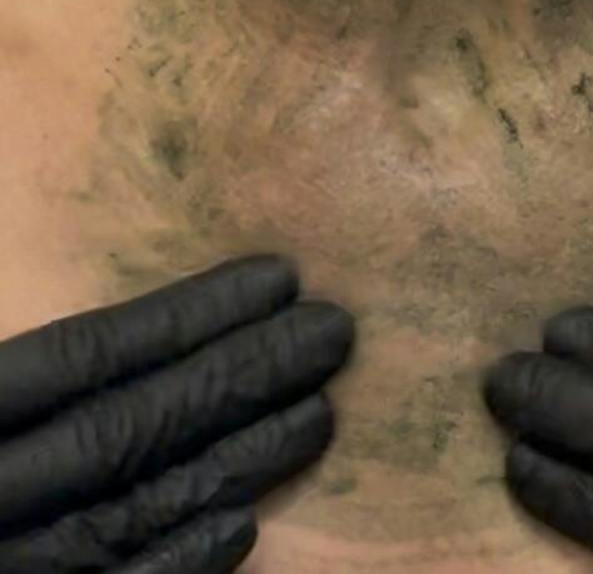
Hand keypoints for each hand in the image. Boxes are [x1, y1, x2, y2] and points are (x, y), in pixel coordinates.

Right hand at [0, 254, 353, 571]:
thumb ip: (39, 362)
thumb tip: (170, 312)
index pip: (85, 356)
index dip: (185, 316)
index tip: (278, 277)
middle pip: (126, 431)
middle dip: (238, 377)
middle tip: (332, 334)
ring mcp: (13, 568)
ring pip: (133, 513)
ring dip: (235, 461)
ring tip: (319, 412)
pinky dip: (179, 559)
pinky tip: (243, 526)